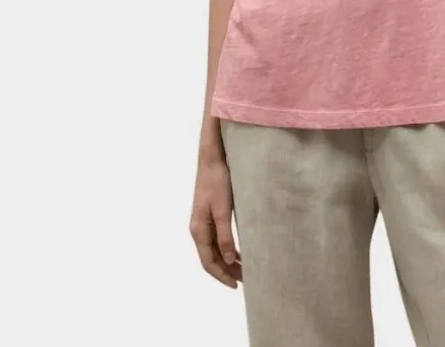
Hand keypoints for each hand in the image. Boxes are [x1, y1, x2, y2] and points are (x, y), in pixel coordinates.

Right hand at [190, 154, 241, 288]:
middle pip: (211, 257)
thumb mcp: (223, 210)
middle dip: (226, 270)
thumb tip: (228, 260)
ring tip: (244, 269)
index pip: (208, 261)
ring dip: (227, 261)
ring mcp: (203, 222)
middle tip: (245, 280)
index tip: (236, 285)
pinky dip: (227, 248)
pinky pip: (217, 239)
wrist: (213, 160)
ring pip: (214, 249)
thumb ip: (225, 236)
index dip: (221, 275)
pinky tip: (238, 252)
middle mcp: (198, 229)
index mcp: (198, 230)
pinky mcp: (210, 215)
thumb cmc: (218, 183)